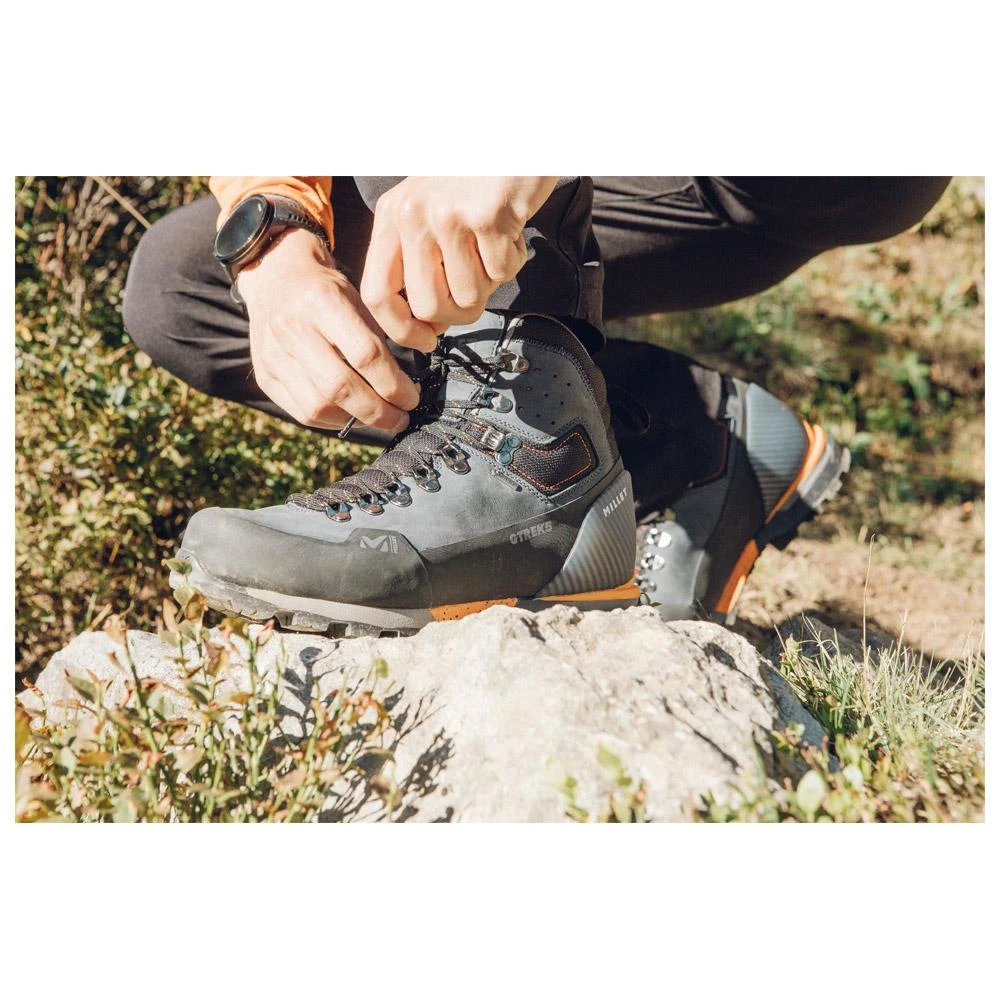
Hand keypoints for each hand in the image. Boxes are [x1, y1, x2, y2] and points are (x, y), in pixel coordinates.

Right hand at [238, 229, 419, 432]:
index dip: (394, 384)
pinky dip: (333, 421)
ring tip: (380, 418)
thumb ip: (380, 340)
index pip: (365, 354)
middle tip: (402, 418)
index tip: (412, 397)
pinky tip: (353, 416)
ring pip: (319, 406)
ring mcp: (273, 355)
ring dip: (357, 420)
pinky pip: (302, 412)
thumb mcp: (359, 298)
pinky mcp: (264, 376)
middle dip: (378, 412)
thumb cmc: (328, 291)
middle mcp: (291, 329)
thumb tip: (406, 388)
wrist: (276, 279)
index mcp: (321, 301)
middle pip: (339, 387)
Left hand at [360, 176, 558, 351]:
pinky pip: (501, 272)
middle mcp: (411, 215)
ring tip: (493, 246)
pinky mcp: (486, 215)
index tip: (426, 340)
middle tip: (476, 290)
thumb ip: (418, 261)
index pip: (376, 294)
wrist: (519, 130)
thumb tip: (428, 325)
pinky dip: (513, 260)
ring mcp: (447, 215)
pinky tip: (510, 231)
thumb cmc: (476, 178)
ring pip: (469, 295)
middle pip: (428, 306)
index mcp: (391, 217)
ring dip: (490, 281)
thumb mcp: (428, 210)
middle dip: (459, 313)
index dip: (401, 330)